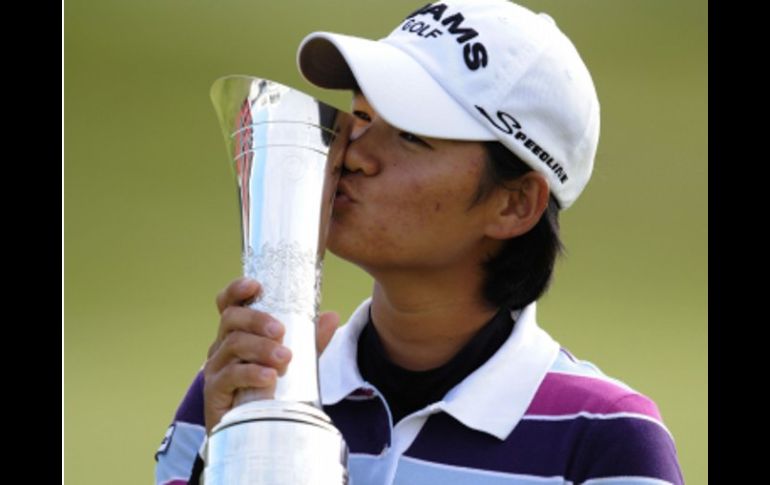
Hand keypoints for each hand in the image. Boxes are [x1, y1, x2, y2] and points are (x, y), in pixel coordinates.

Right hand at [202, 277, 339, 433]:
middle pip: (231, 319)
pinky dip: (251, 374)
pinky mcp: (214, 392)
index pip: (228, 304)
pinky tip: (269, 377)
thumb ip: (312, 342)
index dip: (236, 290)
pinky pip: (230, 376)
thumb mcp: (298, 364)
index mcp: (238, 334)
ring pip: (232, 345)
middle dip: (257, 320)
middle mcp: (222, 346)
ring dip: (261, 348)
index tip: (254, 285)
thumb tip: (332, 316)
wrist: (257, 434)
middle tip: (280, 331)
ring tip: (285, 359)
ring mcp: (216, 368)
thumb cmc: (272, 392)